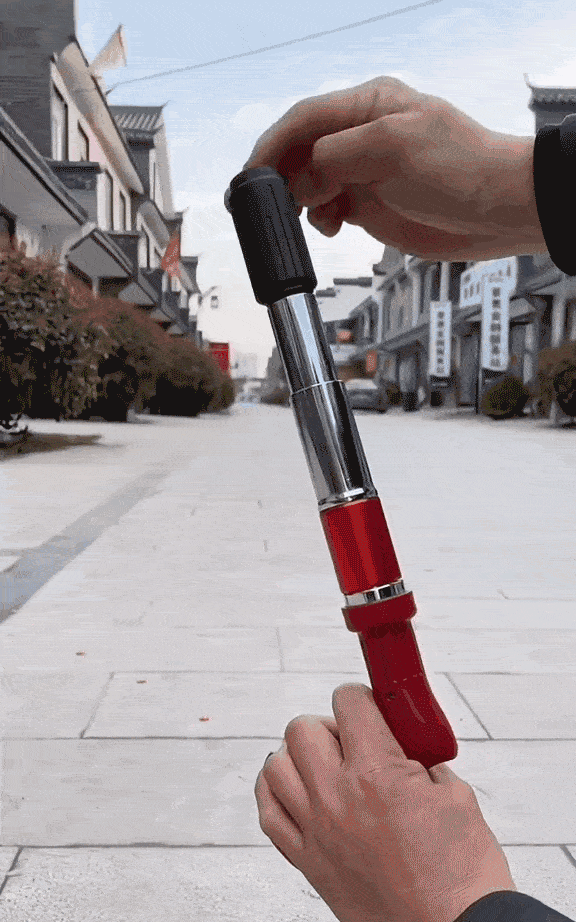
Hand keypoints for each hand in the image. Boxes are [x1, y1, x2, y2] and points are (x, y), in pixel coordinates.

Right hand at [243, 75, 547, 261]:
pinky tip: (331, 225)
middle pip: (302, 151)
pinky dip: (321, 218)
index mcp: (368, 106)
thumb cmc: (461, 169)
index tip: (252, 174)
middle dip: (282, 175)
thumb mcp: (391, 148)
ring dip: (301, 200)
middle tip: (268, 203)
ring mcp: (366, 171)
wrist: (497, 211)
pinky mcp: (371, 204)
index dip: (273, 145)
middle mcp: (362, 136)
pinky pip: (329, 208)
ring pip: (311, 182)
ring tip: (307, 215)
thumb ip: (336, 158)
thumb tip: (300, 181)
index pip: (304, 119)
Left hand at [255, 683, 515, 921]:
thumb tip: (399, 740)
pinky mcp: (307, 862)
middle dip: (329, 725)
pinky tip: (300, 791)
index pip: (347, 702)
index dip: (362, 697)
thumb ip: (418, 757)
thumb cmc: (463, 872)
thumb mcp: (454, 793)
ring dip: (299, 757)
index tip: (372, 707)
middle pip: (302, 728)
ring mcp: (316, 831)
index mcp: (377, 773)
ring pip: (275, 765)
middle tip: (355, 741)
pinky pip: (268, 812)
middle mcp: (337, 798)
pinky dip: (277, 793)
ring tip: (327, 766)